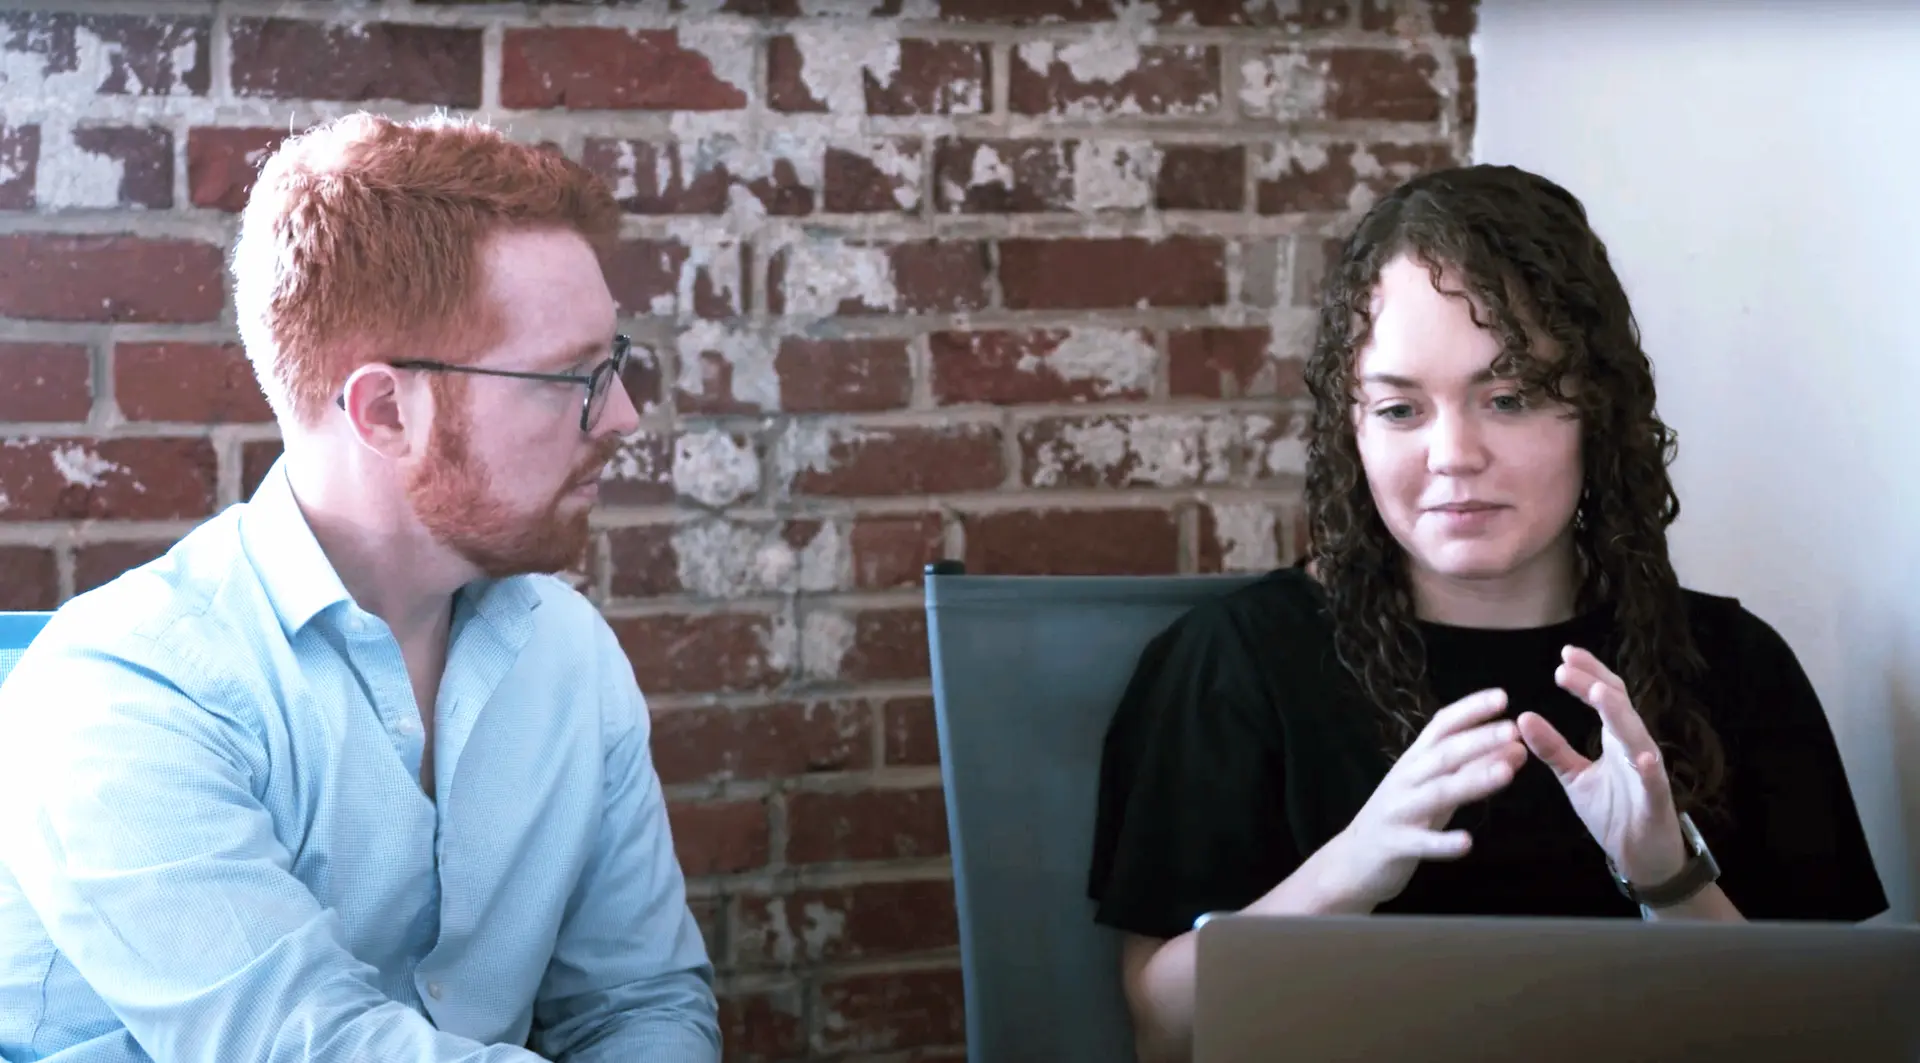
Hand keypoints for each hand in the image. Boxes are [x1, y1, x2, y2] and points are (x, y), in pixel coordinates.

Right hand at [1328, 688, 1527, 909]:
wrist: (1352, 860)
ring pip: (1436, 793)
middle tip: (1513, 731)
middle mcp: (1404, 779)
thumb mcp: (1436, 789)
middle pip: (1442, 755)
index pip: (1441, 727)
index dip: (1469, 710)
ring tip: (1506, 774)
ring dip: (1471, 782)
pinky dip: (1443, 842)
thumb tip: (1517, 750)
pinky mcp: (1394, 844)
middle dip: (1478, 741)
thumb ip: (1472, 771)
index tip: (1502, 697)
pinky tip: (1467, 843)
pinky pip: (1421, 843)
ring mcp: (1397, 811)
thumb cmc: (1402, 818)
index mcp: (1414, 761)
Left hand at [1516, 646, 1688, 885]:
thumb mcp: (1574, 777)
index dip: (1588, 674)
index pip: (1605, 697)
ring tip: (1600, 693)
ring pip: (1638, 738)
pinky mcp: (1656, 802)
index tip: (1564, 655)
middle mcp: (1636, 749)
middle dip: (1595, 683)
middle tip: (1566, 665)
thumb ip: (1552, 749)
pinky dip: (1650, 770)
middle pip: (1619, 708)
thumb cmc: (1614, 812)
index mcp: (1617, 740)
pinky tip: (1643, 758)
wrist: (1642, 858)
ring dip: (1620, 715)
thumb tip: (1523, 717)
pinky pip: (1655, 784)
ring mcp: (1649, 774)